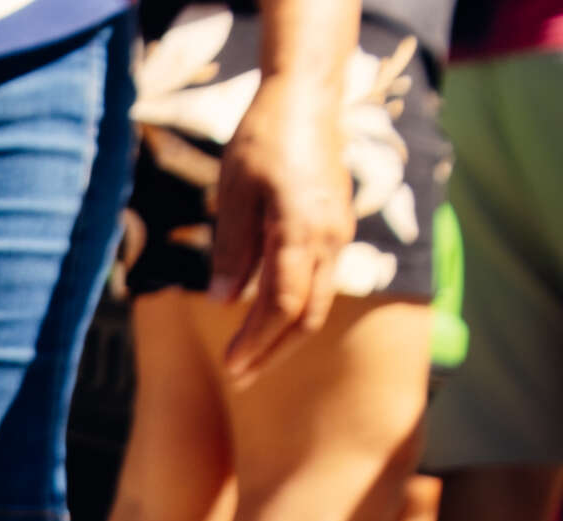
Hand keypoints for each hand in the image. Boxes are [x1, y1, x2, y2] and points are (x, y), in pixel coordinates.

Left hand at [211, 74, 354, 380]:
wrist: (306, 100)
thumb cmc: (263, 139)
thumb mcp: (233, 192)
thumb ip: (232, 250)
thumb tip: (224, 302)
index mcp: (300, 230)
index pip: (282, 305)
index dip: (256, 342)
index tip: (230, 367)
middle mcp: (328, 238)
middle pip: (307, 316)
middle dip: (272, 352)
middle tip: (238, 378)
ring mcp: (339, 234)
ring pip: (318, 302)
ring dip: (285, 336)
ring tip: (251, 359)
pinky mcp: (338, 229)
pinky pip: (321, 282)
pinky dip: (296, 310)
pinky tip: (268, 320)